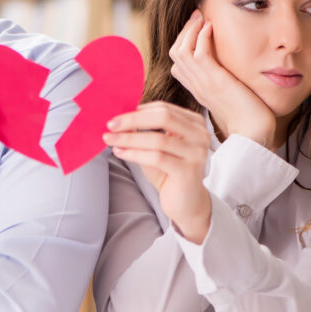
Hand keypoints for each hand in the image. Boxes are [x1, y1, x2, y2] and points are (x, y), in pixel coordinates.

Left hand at [104, 102, 210, 243]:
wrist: (186, 203)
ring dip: (129, 139)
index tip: (116, 117)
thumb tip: (120, 119)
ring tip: (110, 140)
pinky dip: (135, 154)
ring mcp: (197, 153)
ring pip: (158, 139)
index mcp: (194, 123)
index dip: (138, 111)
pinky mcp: (189, 171)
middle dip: (133, 120)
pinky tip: (120, 153)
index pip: (163, 108)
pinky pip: (157, 158)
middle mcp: (200, 135)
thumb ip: (144, 132)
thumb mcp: (156, 147)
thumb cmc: (169, 172)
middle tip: (111, 125)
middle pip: (163, 117)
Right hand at [169, 10, 276, 149]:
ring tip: (202, 17)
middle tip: (198, 16)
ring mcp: (203, 84)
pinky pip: (198, 54)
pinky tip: (211, 27)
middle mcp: (196, 85)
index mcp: (198, 89)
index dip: (183, 43)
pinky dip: (201, 36)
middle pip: (175, 53)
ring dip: (190, 29)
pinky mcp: (215, 82)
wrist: (254, 133)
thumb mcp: (232, 94)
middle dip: (184, 31)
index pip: (178, 63)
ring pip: (181, 51)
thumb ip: (225, 80)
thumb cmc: (249, 117)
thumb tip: (231, 66)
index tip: (197, 28)